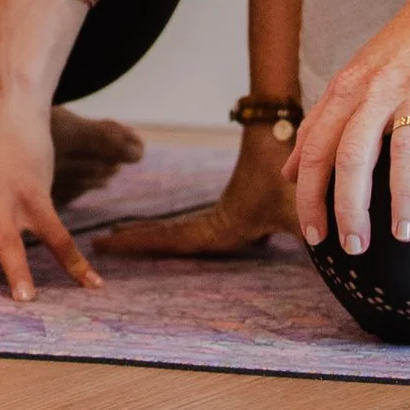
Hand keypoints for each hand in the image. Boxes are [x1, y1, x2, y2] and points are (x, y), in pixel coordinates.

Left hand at [95, 124, 295, 258]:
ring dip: (147, 238)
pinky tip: (150, 231)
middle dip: (134, 243)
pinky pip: (186, 227)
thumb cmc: (297, 185)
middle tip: (99, 245)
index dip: (141, 242)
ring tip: (114, 238)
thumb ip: (304, 228)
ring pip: (175, 235)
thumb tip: (311, 237)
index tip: (109, 242)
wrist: (307, 165)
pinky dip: (164, 230)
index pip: (173, 240)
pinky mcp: (227, 217)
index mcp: (224, 230)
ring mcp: (222, 225)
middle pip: (167, 240)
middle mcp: (220, 231)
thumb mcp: (296, 211)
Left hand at [287, 0, 409, 255]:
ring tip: (404, 237)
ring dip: (403, 198)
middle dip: (348, 205)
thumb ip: (321, 124)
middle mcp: (377, 89)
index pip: (317, 147)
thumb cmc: (403, 49)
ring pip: (403, 149)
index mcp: (348, 88)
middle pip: (351, 152)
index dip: (310, 194)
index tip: (312, 235)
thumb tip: (289, 173)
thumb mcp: (353, 79)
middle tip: (352, 247)